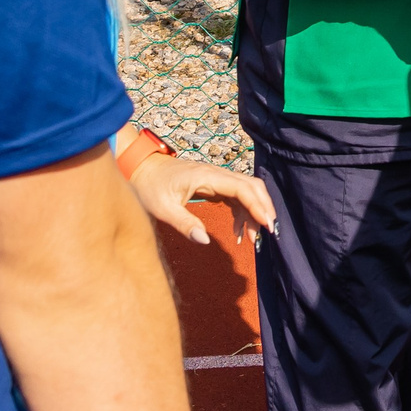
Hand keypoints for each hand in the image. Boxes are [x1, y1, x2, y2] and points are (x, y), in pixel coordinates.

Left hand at [126, 149, 277, 244]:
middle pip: (252, 186)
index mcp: (207, 177)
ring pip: (247, 191)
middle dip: (263, 208)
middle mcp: (217, 174)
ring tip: (251, 237)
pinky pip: (236, 196)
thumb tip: (205, 241)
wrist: (142, 169)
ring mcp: (217, 178)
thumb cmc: (150, 186)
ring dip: (254, 212)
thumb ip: (184, 224)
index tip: (266, 225)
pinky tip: (238, 230)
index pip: (242, 188)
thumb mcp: (162, 209)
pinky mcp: (214, 185)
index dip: (257, 206)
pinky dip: (243, 212)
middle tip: (267, 232)